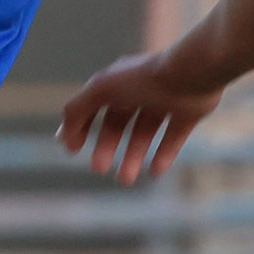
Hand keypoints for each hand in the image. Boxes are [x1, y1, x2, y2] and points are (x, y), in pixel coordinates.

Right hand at [59, 51, 225, 182]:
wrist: (191, 73)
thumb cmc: (143, 79)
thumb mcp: (100, 91)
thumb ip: (77, 111)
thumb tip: (63, 137)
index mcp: (119, 79)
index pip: (94, 105)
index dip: (81, 126)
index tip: (73, 150)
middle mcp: (142, 89)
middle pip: (119, 123)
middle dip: (106, 147)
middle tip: (98, 169)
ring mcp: (166, 100)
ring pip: (145, 133)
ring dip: (133, 157)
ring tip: (125, 180)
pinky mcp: (189, 112)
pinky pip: (174, 137)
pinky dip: (164, 155)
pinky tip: (155, 171)